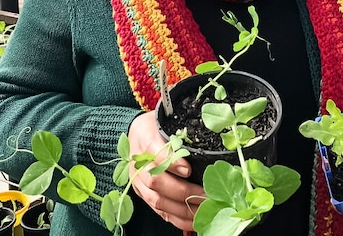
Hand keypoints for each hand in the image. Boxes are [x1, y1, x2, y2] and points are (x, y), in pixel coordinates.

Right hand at [128, 111, 204, 231]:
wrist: (136, 134)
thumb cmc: (156, 126)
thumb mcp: (165, 121)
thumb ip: (177, 134)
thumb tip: (195, 154)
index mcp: (144, 140)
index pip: (155, 153)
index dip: (171, 163)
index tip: (188, 170)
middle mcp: (138, 164)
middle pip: (156, 182)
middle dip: (184, 191)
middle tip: (206, 194)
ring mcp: (139, 182)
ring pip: (157, 200)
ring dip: (182, 209)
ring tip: (204, 210)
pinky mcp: (143, 195)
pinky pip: (158, 211)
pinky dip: (176, 219)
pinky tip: (193, 221)